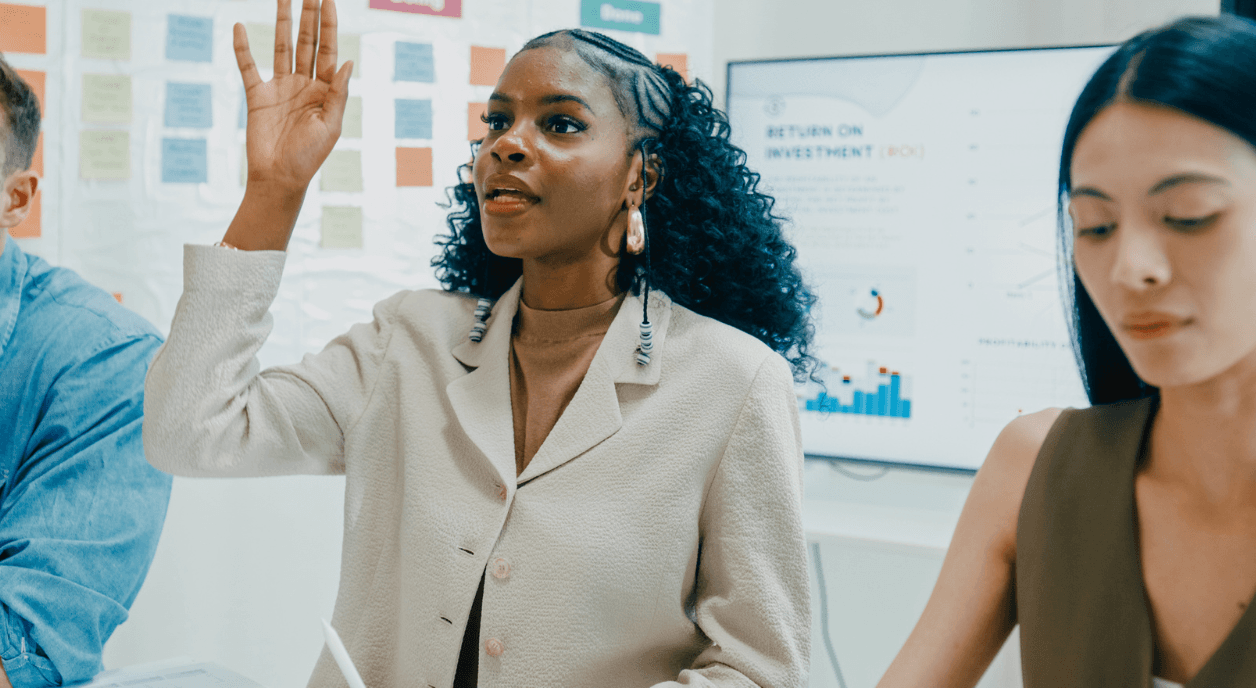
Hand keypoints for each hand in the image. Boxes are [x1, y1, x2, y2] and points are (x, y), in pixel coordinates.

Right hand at [234, 0, 351, 195]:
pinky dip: (243, 48)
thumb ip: (338, 93)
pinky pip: (248, 67)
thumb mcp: (331, 126)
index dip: (330, 25)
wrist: (280, 178)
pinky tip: (240, 27)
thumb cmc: (310, 157)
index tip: (329, 0)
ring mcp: (280, 88)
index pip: (328, 50)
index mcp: (325, 91)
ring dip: (283, 22)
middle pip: (308, 42)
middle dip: (310, 15)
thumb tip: (346, 62)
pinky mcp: (257, 96)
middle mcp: (304, 84)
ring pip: (282, 47)